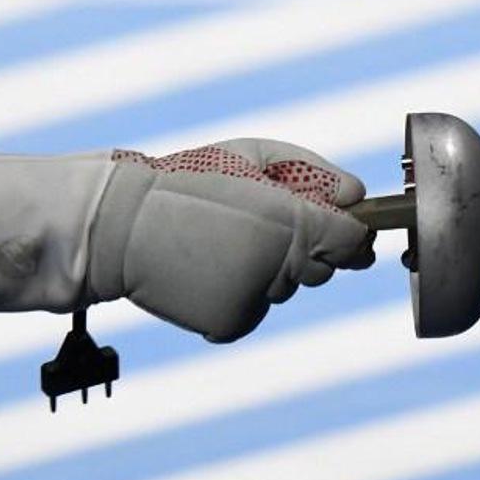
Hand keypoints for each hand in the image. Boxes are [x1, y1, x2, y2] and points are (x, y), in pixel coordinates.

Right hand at [89, 139, 374, 342]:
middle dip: (302, 250)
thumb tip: (360, 198)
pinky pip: (253, 310)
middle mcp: (280, 266)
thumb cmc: (190, 182)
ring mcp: (255, 300)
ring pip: (284, 290)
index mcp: (291, 220)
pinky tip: (207, 269)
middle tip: (252, 225)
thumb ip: (316, 174)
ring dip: (266, 271)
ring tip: (219, 243)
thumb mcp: (254, 155)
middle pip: (322, 270)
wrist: (119, 226)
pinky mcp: (231, 324)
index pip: (354, 242)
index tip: (330, 223)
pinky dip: (239, 294)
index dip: (348, 233)